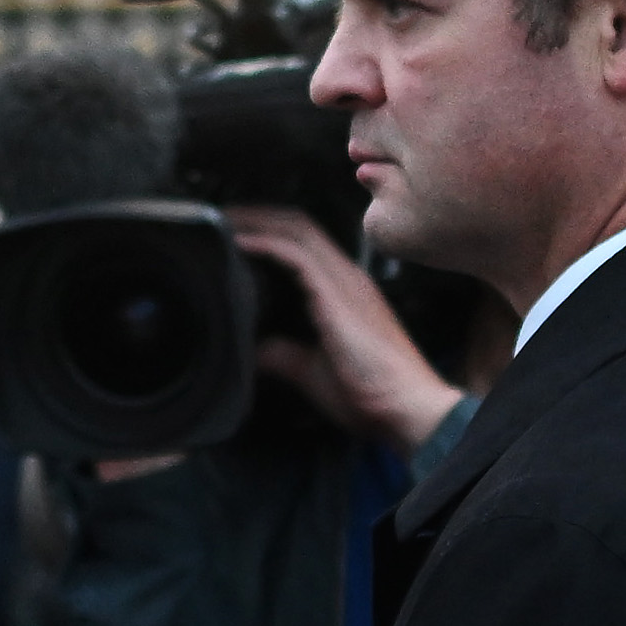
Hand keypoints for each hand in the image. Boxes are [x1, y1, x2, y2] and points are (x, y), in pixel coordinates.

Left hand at [224, 209, 463, 453]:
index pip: (305, 242)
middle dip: (257, 216)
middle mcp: (346, 277)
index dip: (269, 231)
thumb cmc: (369, 394)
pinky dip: (264, 243)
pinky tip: (238, 242)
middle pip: (298, 226)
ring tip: (222, 222)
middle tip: (219, 219)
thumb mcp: (313, 371)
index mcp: (344, 291)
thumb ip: (285, 355)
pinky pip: (296, 255)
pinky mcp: (337, 294)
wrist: (406, 409)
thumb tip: (256, 350)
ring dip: (256, 221)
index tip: (233, 234)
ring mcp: (345, 281)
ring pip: (297, 231)